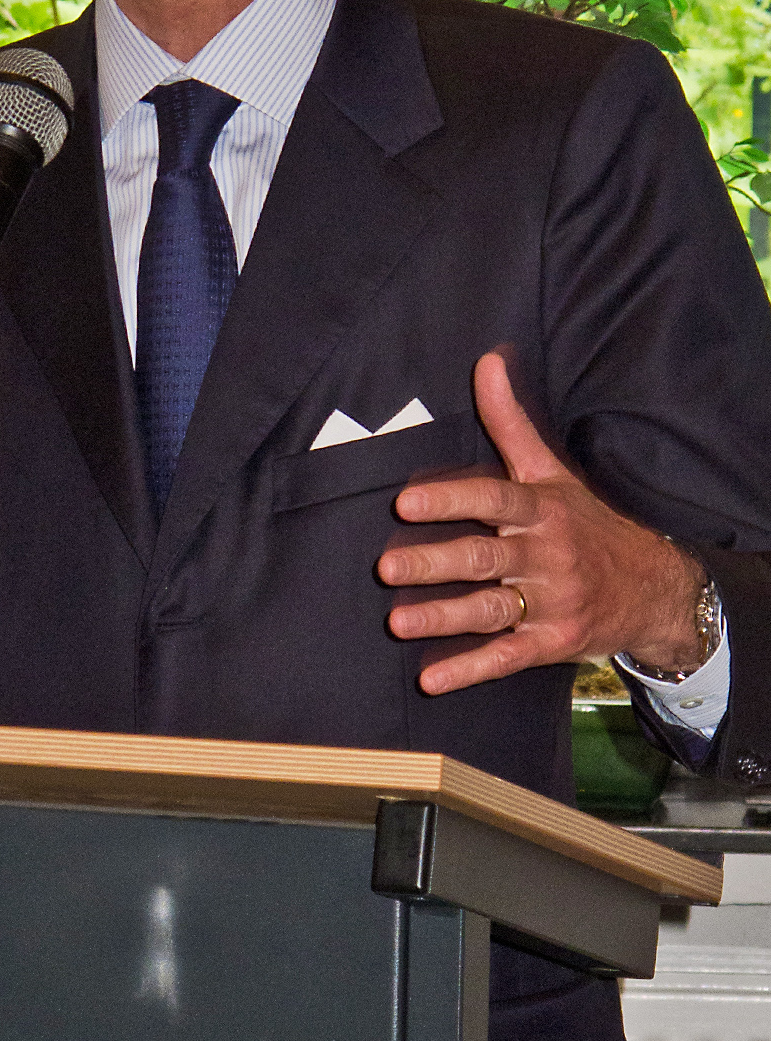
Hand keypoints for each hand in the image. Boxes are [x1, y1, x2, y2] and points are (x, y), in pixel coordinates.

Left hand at [377, 352, 706, 694]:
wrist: (654, 586)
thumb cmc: (586, 520)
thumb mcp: (552, 470)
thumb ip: (511, 422)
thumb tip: (486, 361)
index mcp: (541, 509)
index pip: (493, 500)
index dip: (451, 500)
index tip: (405, 502)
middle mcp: (545, 555)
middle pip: (484, 558)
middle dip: (435, 563)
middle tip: (386, 566)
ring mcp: (550, 601)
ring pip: (490, 610)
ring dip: (443, 618)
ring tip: (397, 622)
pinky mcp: (551, 642)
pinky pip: (506, 658)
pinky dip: (469, 670)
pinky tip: (430, 679)